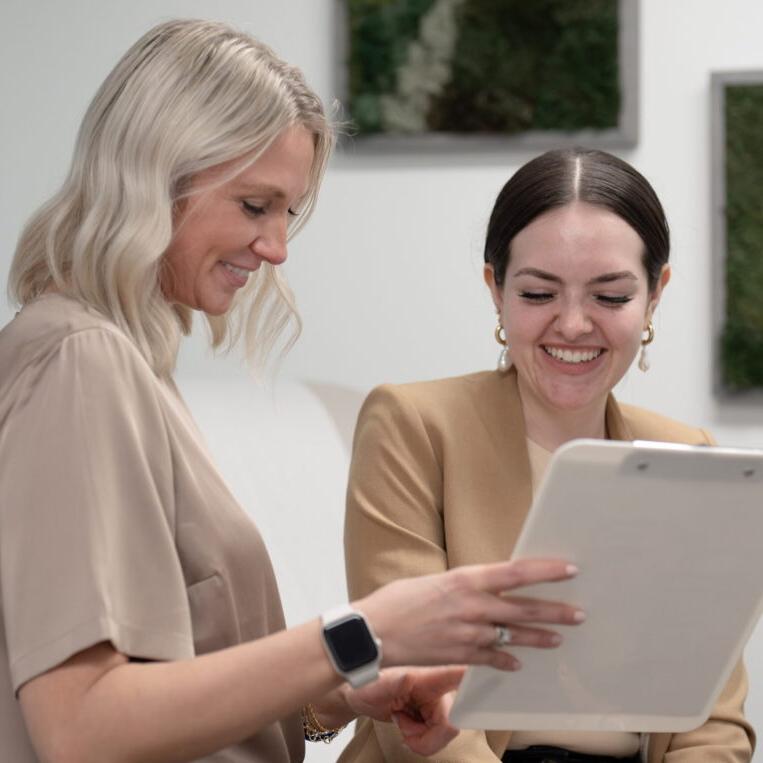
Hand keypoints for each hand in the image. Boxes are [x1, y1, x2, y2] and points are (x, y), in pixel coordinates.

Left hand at [343, 666, 463, 755]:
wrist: (360, 697)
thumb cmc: (367, 685)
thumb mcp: (374, 685)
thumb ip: (391, 682)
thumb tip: (406, 676)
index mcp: (428, 674)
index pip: (457, 673)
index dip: (475, 676)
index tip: (494, 673)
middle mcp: (438, 686)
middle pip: (452, 722)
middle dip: (428, 737)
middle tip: (406, 731)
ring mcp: (438, 702)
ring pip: (446, 733)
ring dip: (421, 738)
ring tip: (403, 723)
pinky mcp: (436, 714)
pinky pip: (439, 737)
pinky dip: (421, 740)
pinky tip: (408, 726)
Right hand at [357, 558, 582, 669]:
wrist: (374, 631)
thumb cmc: (398, 600)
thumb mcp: (435, 581)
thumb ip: (463, 586)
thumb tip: (484, 587)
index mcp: (465, 579)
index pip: (516, 572)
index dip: (546, 571)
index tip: (569, 569)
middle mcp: (472, 606)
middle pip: (524, 607)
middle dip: (555, 610)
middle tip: (579, 613)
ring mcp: (468, 634)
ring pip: (514, 636)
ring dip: (540, 637)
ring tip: (559, 638)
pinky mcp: (460, 655)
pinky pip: (492, 660)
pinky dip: (506, 661)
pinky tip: (517, 663)